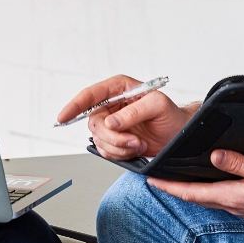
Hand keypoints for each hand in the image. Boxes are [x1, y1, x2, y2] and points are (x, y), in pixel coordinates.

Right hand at [57, 75, 193, 159]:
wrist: (180, 135)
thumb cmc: (172, 115)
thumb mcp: (157, 106)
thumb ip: (133, 112)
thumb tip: (111, 122)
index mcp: (119, 88)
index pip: (90, 95)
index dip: (75, 105)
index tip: (63, 117)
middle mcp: (112, 105)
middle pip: (94, 123)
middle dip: (112, 137)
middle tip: (134, 142)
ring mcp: (112, 124)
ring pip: (99, 140)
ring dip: (119, 147)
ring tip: (140, 144)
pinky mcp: (114, 140)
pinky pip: (106, 151)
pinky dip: (120, 154)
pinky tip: (136, 149)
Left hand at [148, 150, 243, 222]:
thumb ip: (240, 163)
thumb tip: (215, 156)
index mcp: (232, 196)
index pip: (192, 193)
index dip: (170, 186)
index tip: (152, 181)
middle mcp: (232, 205)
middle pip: (195, 198)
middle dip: (175, 189)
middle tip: (157, 181)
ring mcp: (240, 208)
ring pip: (207, 199)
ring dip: (190, 192)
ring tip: (177, 182)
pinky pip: (220, 200)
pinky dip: (207, 193)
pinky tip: (209, 187)